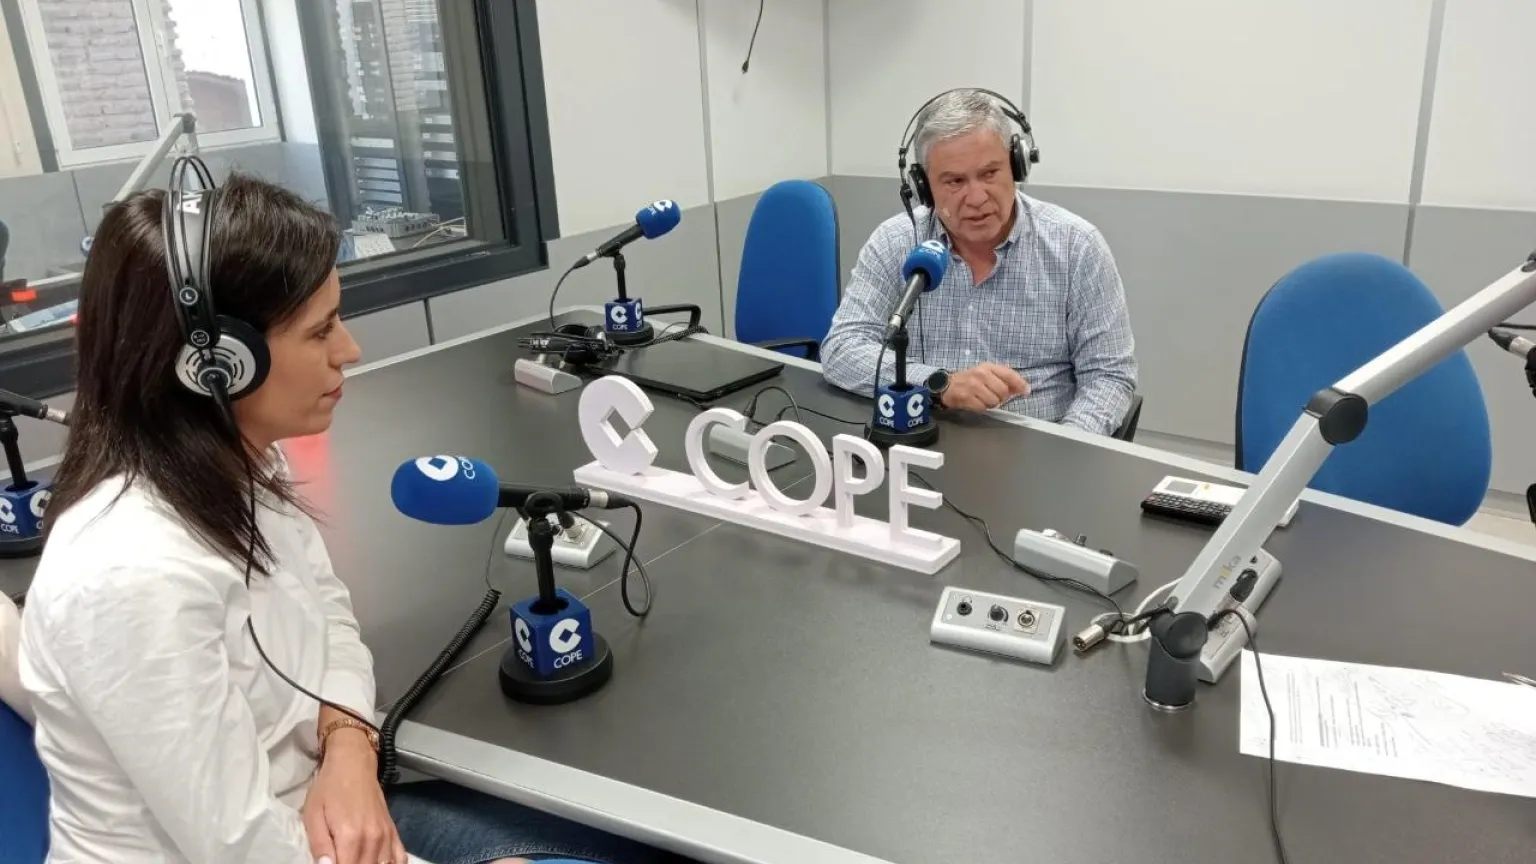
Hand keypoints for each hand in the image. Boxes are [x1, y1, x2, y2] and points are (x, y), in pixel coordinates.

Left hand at [303, 732, 405, 863]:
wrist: (354, 764)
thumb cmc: (328, 788)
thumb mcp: (313, 815)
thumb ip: (319, 845)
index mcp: (351, 836)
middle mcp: (373, 839)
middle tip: (342, 859)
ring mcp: (386, 835)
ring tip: (356, 860)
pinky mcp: (393, 831)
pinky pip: (400, 858)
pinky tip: (379, 863)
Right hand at [939, 363, 1028, 411]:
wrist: (946, 385)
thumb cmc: (970, 380)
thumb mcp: (987, 374)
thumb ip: (1004, 379)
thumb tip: (1023, 389)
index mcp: (988, 367)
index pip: (1009, 374)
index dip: (1020, 384)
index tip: (1026, 391)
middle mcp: (981, 374)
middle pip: (1003, 392)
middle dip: (1002, 398)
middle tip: (994, 396)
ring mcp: (973, 386)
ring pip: (994, 401)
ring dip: (991, 404)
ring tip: (983, 399)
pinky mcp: (966, 397)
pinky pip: (983, 407)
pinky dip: (982, 408)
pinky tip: (976, 403)